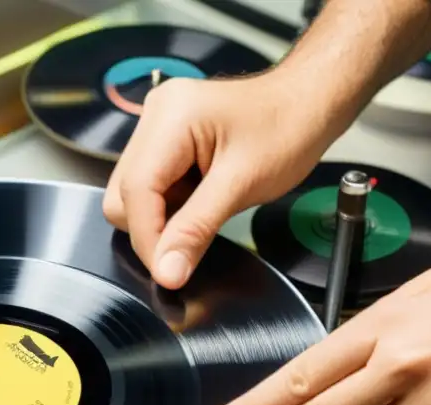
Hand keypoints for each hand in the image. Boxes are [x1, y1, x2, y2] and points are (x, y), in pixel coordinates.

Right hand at [102, 72, 335, 289]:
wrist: (307, 105)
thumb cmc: (287, 130)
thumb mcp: (242, 186)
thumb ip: (196, 230)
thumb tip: (167, 271)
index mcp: (170, 117)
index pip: (135, 191)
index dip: (148, 238)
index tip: (169, 272)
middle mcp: (154, 116)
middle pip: (123, 195)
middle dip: (153, 228)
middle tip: (194, 236)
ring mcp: (156, 127)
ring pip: (132, 196)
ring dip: (163, 217)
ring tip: (206, 206)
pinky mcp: (163, 142)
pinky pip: (149, 188)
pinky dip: (170, 206)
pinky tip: (200, 198)